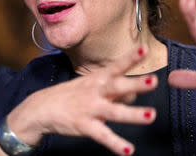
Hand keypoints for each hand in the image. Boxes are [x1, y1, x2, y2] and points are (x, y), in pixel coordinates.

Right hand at [7, 49, 157, 155]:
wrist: (42, 108)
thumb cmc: (72, 94)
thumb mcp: (93, 85)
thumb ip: (115, 88)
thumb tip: (135, 91)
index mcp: (99, 78)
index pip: (117, 66)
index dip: (130, 58)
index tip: (144, 49)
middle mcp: (96, 91)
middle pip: (118, 85)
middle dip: (136, 83)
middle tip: (154, 81)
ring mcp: (90, 108)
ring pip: (114, 111)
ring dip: (133, 114)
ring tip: (151, 116)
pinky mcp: (84, 125)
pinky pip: (102, 136)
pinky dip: (115, 144)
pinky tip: (128, 150)